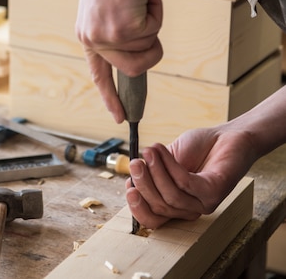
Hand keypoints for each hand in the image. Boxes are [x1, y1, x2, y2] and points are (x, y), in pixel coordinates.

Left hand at [76, 0, 162, 122]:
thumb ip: (118, 30)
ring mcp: (106, 38)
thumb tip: (140, 48)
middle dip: (151, 52)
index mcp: (87, 34)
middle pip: (133, 69)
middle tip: (149, 23)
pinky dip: (156, 12)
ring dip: (153, 25)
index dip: (110, 96)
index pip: (98, 74)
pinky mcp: (122, 31)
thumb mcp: (110, 8)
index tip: (120, 117)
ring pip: (148, 50)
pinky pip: (155, 32)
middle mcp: (92, 40)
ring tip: (140, 0)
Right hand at [126, 125, 256, 228]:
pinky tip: (162, 150)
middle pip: (160, 208)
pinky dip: (170, 166)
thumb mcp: (167, 159)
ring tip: (149, 150)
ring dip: (156, 171)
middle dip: (144, 185)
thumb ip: (152, 170)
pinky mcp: (215, 191)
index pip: (154, 219)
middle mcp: (190, 209)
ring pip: (172, 196)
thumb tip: (130, 179)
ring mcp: (204, 203)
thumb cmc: (199, 147)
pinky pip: (186, 183)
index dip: (138, 208)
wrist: (227, 135)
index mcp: (177, 205)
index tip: (127, 187)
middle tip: (135, 162)